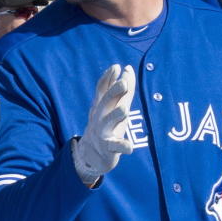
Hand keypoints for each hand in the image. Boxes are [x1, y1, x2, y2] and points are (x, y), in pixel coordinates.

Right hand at [72, 64, 135, 183]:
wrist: (92, 154)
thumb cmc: (106, 125)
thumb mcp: (112, 106)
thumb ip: (122, 89)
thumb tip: (128, 68)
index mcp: (101, 106)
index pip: (103, 89)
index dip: (108, 78)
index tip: (116, 67)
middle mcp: (100, 117)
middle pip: (105, 102)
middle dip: (113, 92)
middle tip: (123, 84)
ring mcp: (103, 132)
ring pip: (109, 122)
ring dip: (116, 115)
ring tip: (124, 110)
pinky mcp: (108, 148)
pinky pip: (115, 147)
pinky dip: (123, 146)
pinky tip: (129, 147)